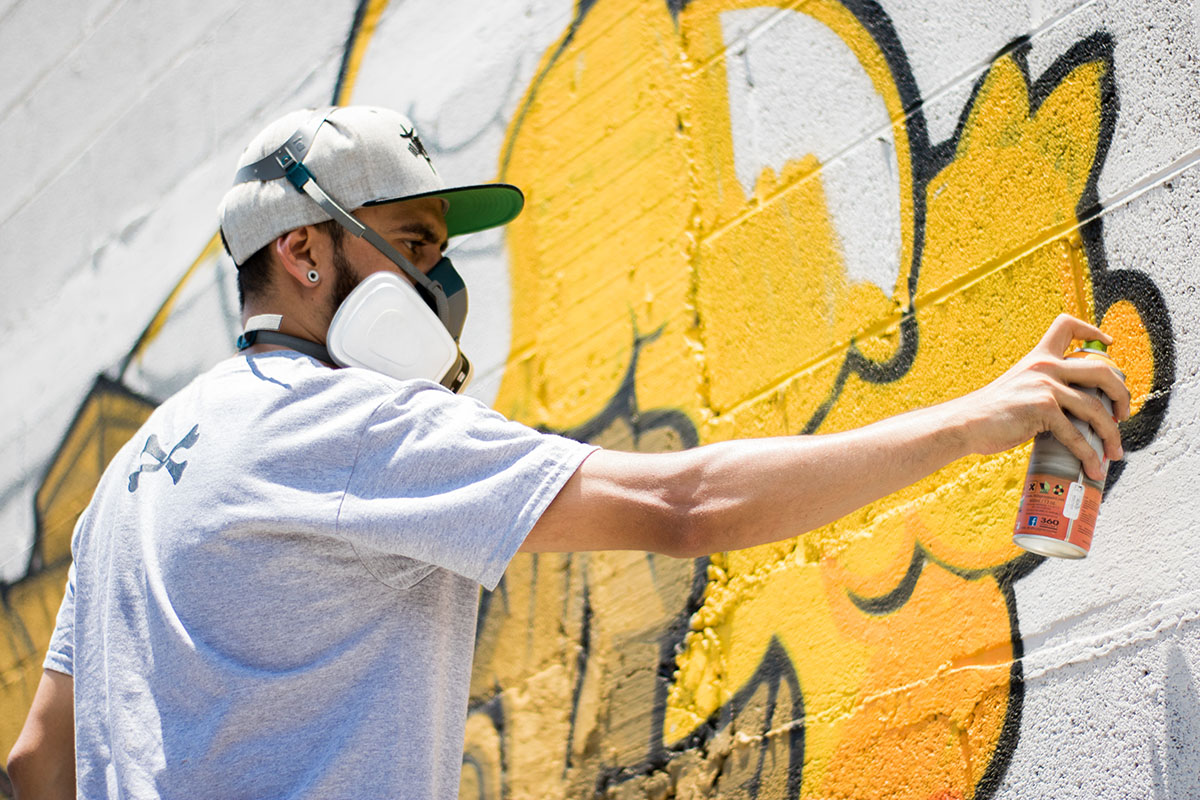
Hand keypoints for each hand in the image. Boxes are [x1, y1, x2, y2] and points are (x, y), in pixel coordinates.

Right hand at [954, 314, 1130, 480]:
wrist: (964, 423)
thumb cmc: (989, 413)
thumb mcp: (1018, 387)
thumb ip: (1043, 388)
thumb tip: (1072, 410)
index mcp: (1038, 357)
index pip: (1067, 326)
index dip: (1093, 331)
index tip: (1108, 345)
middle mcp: (1044, 366)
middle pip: (1102, 371)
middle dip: (1122, 395)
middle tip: (1123, 415)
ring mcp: (1045, 387)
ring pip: (1096, 409)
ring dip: (1111, 435)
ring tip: (1114, 451)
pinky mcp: (1042, 409)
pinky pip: (1076, 435)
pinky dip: (1089, 455)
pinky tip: (1093, 467)